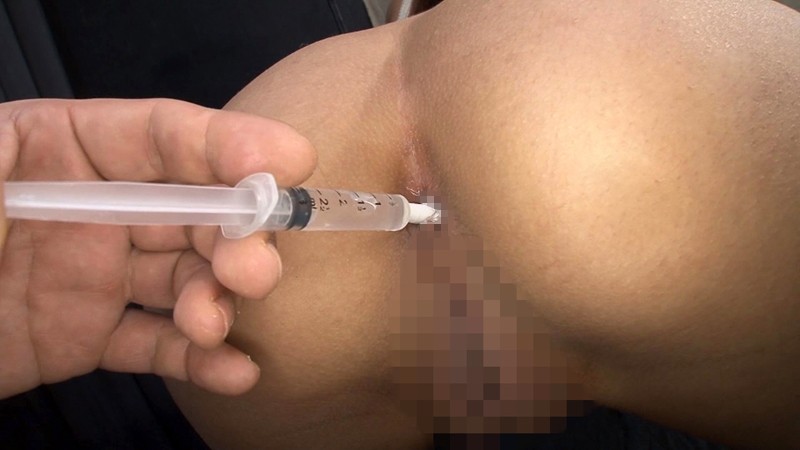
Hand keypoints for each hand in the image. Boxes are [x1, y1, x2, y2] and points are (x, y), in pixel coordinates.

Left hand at [0, 98, 314, 398]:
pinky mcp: (87, 334)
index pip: (160, 135)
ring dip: (218, 298)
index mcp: (57, 147)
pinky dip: (200, 358)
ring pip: (183, 277)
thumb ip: (6, 156)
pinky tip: (234, 370)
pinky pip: (154, 342)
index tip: (284, 164)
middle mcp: (90, 206)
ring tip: (217, 323)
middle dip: (237, 232)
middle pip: (189, 207)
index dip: (228, 143)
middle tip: (254, 267)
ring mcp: (94, 273)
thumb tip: (95, 144)